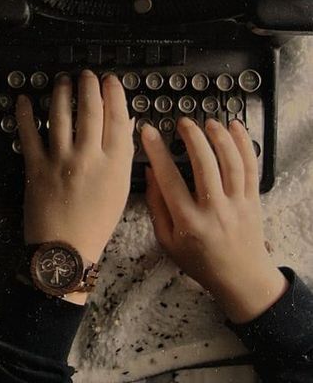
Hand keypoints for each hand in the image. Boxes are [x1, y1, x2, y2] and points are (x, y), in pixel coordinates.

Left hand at [16, 71, 133, 303]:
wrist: (65, 251)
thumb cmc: (96, 222)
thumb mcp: (119, 189)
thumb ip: (121, 155)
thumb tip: (123, 122)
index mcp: (114, 165)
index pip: (117, 118)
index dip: (114, 94)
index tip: (110, 80)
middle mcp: (88, 158)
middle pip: (90, 110)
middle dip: (88, 86)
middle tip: (86, 74)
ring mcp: (60, 161)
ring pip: (60, 115)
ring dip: (61, 92)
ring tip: (62, 80)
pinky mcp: (35, 167)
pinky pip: (28, 134)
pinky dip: (25, 114)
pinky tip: (24, 99)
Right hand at [141, 117, 287, 323]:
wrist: (241, 279)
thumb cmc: (199, 261)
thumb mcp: (166, 240)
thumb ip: (156, 205)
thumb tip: (150, 171)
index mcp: (188, 221)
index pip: (169, 179)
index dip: (157, 151)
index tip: (148, 131)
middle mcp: (214, 210)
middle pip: (205, 165)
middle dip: (193, 138)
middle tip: (183, 122)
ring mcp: (237, 204)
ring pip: (231, 163)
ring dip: (219, 137)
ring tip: (208, 122)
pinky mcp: (253, 201)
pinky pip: (251, 168)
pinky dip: (244, 145)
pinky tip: (235, 127)